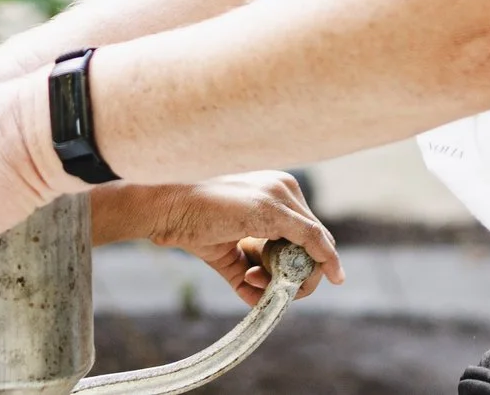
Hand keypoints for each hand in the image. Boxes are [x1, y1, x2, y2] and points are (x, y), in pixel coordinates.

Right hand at [96, 174, 344, 306]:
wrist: (168, 209)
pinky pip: (313, 238)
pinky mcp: (274, 207)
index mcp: (275, 193)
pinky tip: (306, 284)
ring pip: (316, 244)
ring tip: (250, 278)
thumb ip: (249, 271)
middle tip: (263, 285)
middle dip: (299, 273)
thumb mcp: (229, 253)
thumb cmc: (193, 225)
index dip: (297, 267)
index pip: (306, 234)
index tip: (274, 287)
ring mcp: (280, 194)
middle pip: (316, 240)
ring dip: (292, 276)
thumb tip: (262, 300)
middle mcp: (283, 188)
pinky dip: (321, 262)